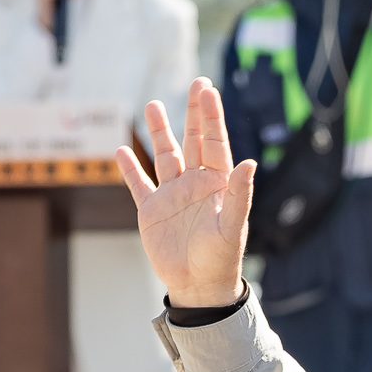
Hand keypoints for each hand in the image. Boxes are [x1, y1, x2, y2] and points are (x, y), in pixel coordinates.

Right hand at [117, 82, 255, 310]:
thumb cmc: (221, 260)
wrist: (198, 288)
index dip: (211, 116)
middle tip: (196, 83)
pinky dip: (130, 169)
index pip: (214, 142)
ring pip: (165, 155)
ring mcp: (172, 195)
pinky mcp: (151, 211)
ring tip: (153, 105)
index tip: (207, 89)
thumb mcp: (231, 227)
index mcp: (217, 184)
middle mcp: (195, 184)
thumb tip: (249, 163)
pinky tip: (122, 150)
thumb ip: (239, 194)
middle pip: (193, 140)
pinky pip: (139, 185)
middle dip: (194, 113)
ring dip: (159, 132)